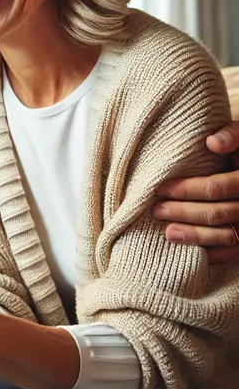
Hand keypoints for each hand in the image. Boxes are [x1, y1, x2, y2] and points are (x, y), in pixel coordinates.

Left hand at [154, 121, 238, 263]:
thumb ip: (232, 135)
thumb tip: (212, 143)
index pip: (215, 188)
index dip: (185, 190)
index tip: (159, 188)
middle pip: (217, 213)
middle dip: (183, 212)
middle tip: (156, 210)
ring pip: (227, 236)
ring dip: (196, 236)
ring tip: (168, 233)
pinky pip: (238, 251)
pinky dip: (217, 253)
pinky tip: (196, 251)